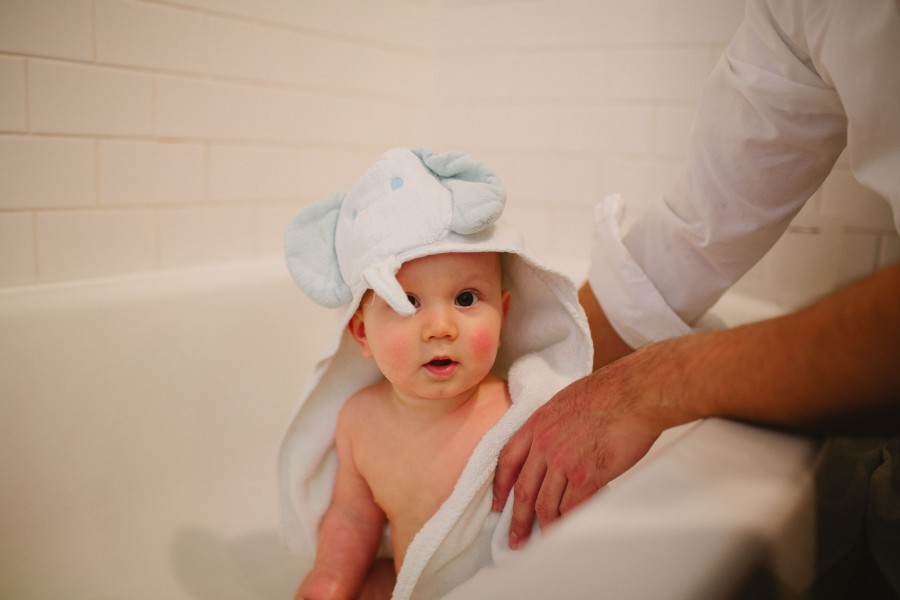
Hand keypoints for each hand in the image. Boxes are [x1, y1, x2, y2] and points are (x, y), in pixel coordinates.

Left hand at [492, 356, 665, 548]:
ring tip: (545, 539)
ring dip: (544, 526)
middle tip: (516, 538)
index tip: (498, 504)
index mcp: (537, 423)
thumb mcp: (565, 401)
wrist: (635, 393)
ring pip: (545, 504)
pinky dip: (568, 522)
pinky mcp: (587, 475)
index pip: (507, 460)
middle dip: (517, 519)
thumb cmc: (610, 392)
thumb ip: (554, 425)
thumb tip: (557, 443)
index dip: (500, 486)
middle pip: (523, 490)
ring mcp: (564, 461)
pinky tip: (569, 528)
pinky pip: (571, 507)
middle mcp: (544, 444)